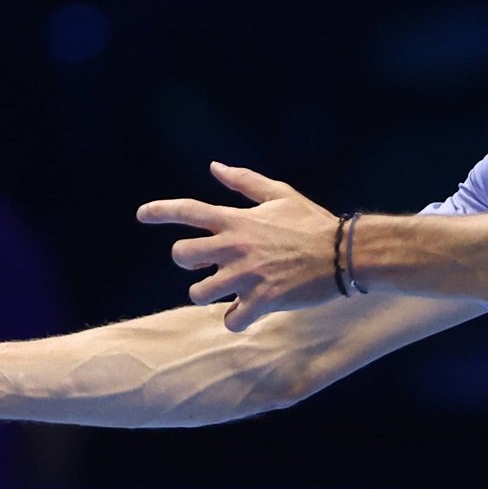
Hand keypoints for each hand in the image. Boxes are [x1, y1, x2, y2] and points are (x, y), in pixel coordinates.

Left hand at [136, 161, 340, 331]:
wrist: (346, 254)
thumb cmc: (312, 223)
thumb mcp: (279, 195)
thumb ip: (244, 182)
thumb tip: (214, 166)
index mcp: (236, 220)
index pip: (187, 211)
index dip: (160, 211)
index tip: (141, 215)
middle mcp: (235, 247)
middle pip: (181, 256)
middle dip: (187, 263)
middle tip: (206, 268)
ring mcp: (246, 276)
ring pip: (199, 294)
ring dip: (209, 296)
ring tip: (228, 293)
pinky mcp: (262, 302)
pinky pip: (231, 321)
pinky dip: (236, 321)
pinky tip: (247, 313)